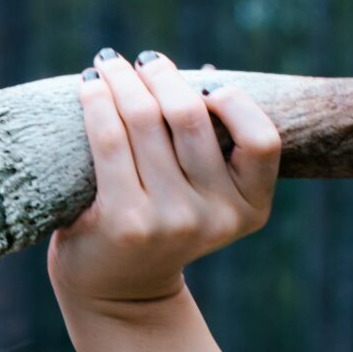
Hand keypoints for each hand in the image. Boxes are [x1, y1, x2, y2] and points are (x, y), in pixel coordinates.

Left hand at [47, 49, 281, 311]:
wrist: (118, 290)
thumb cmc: (160, 222)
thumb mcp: (202, 192)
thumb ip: (209, 145)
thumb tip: (189, 69)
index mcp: (251, 207)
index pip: (262, 140)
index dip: (234, 101)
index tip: (204, 84)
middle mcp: (216, 217)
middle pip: (191, 118)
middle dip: (163, 77)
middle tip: (143, 61)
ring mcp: (172, 222)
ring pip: (146, 122)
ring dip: (123, 80)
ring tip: (109, 64)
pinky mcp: (127, 222)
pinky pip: (110, 141)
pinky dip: (97, 104)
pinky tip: (90, 87)